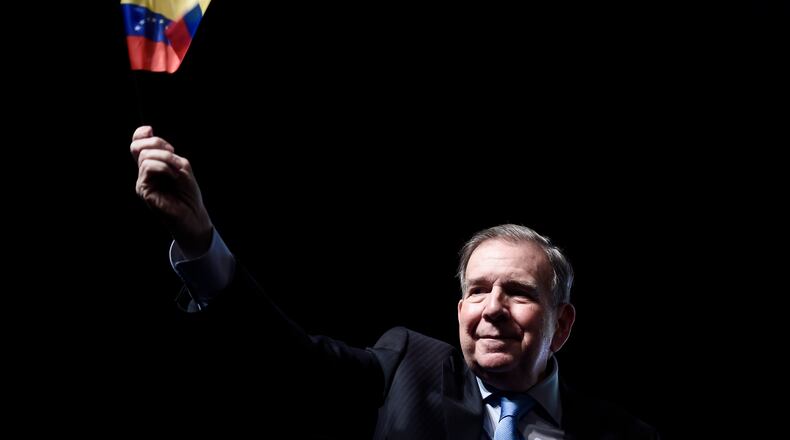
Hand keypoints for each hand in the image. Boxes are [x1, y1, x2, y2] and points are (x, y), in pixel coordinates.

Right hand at [131, 126, 212, 255]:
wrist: (193, 215)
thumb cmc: (188, 193)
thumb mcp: (181, 166)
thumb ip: (166, 153)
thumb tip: (150, 138)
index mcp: (152, 166)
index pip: (137, 144)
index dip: (140, 134)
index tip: (150, 130)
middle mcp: (144, 173)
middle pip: (138, 147)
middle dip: (157, 144)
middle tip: (173, 153)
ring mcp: (142, 181)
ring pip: (145, 157)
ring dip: (166, 158)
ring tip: (177, 170)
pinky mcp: (143, 190)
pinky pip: (148, 168)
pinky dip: (164, 167)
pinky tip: (173, 175)